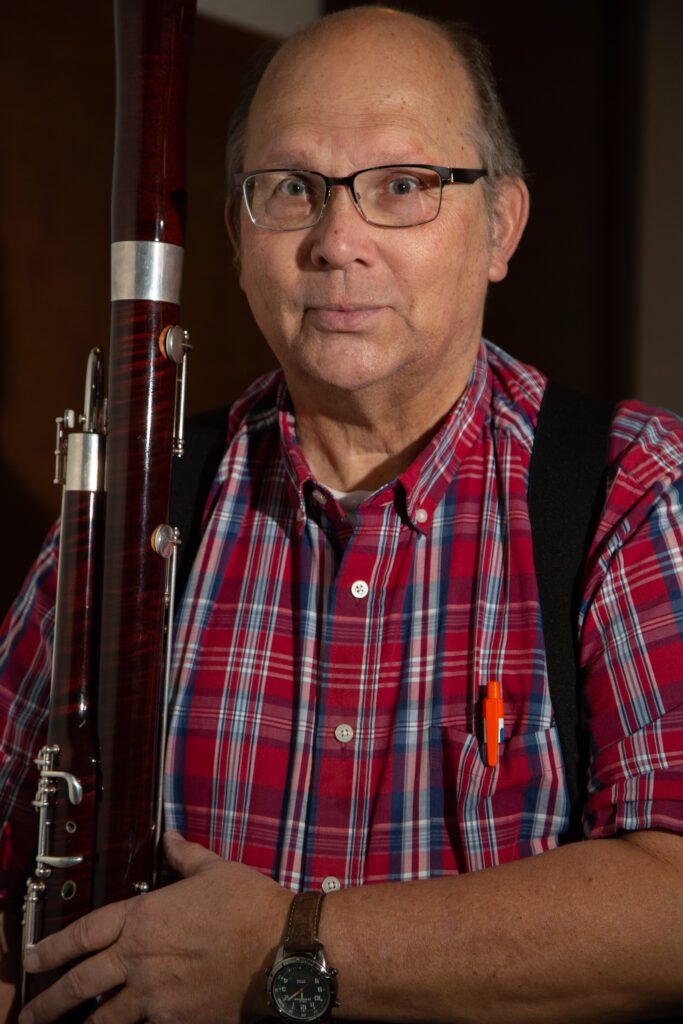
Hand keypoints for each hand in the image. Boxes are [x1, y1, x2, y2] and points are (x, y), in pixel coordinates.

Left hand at [19, 832, 291, 1023]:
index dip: (53, 946)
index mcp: (144, 917)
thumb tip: (170, 838)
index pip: (84, 933)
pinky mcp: (177, 1021)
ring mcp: (155, 995)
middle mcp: (140, 959)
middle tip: (29, 1013)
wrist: (280, 950)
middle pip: (81, 983)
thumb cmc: (249, 905)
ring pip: (104, 1018)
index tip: (33, 957)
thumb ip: (185, 856)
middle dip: (50, 1000)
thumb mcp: (215, 870)